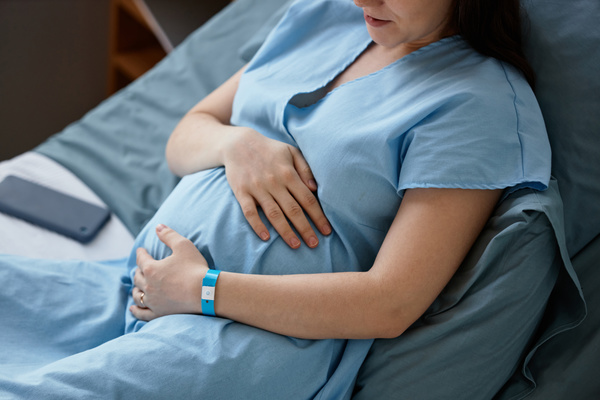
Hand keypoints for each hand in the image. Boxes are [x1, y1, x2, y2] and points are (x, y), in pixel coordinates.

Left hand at [130, 224, 208, 320]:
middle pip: (137, 277)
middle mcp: (148, 285)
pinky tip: (133, 308)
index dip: (141, 253)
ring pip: (138, 295)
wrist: (205, 292)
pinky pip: (142, 313)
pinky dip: (136, 310)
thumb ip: (169, 235)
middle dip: (138, 271)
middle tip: (141, 268)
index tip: (142, 250)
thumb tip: (158, 227)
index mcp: (151, 268)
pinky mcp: (159, 313)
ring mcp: (152, 301)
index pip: (141, 258)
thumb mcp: (183, 246)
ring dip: (136, 289)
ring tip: (137, 286)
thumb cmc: (195, 268)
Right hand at [223, 128, 331, 248]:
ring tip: (295, 245)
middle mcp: (274, 182)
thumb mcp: (291, 152)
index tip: (326, 230)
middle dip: (305, 228)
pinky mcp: (241, 192)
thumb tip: (315, 188)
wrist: (238, 143)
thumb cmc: (269, 150)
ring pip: (273, 214)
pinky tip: (266, 238)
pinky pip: (249, 212)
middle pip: (293, 210)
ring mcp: (257, 188)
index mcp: (288, 173)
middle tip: (314, 244)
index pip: (307, 199)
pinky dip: (257, 225)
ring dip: (285, 231)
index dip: (318, 216)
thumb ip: (305, 168)